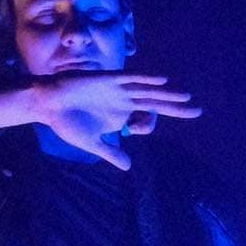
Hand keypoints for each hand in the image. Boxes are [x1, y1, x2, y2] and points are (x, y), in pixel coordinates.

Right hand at [0, 72, 199, 169]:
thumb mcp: (92, 143)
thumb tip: (129, 167)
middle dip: (177, 107)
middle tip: (198, 111)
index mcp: (121, 115)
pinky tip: (162, 81)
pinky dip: (146, 79)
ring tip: (187, 97)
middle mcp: (124, 100)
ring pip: (148, 90)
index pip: (147, 118)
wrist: (47, 103)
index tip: (136, 131)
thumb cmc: (67, 123)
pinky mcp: (108, 79)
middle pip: (156, 102)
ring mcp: (118, 89)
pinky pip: (131, 78)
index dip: (150, 125)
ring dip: (167, 93)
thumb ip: (111, 152)